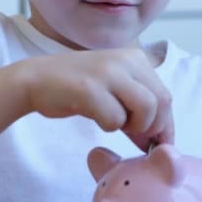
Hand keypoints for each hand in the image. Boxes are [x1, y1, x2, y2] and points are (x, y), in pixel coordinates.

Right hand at [18, 48, 173, 151]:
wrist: (36, 79)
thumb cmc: (77, 88)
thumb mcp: (114, 89)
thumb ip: (137, 108)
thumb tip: (161, 140)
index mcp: (135, 58)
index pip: (165, 96)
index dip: (166, 125)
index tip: (160, 144)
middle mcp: (125, 60)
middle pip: (161, 102)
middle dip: (152, 127)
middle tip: (135, 137)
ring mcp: (107, 73)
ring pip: (146, 109)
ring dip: (134, 126)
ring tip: (115, 123)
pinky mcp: (89, 89)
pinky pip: (115, 119)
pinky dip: (109, 127)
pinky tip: (96, 117)